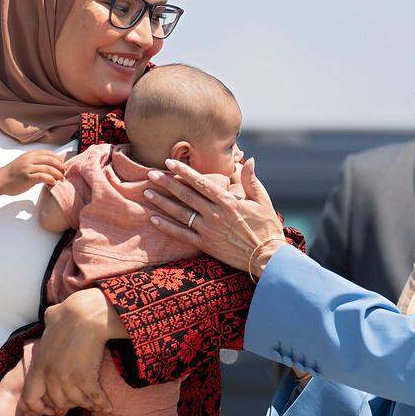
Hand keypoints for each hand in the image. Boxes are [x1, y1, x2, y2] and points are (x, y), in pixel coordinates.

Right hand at [0, 150, 67, 201]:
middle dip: (60, 166)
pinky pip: (42, 177)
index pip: (48, 153)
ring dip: (57, 174)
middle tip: (64, 172)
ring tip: (61, 179)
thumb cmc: (13, 173)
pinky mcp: (26, 178)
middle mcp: (29, 159)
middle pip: (50, 159)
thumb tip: (52, 164)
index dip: (58, 158)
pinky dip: (50, 179)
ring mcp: (27, 168)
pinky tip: (53, 182)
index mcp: (30, 155)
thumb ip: (37, 162)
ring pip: (47, 168)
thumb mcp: (25, 163)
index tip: (63, 165)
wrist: (0, 180)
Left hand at [21, 288, 124, 415]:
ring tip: (94, 404)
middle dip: (69, 404)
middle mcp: (50, 376)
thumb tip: (50, 320)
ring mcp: (67, 379)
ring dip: (86, 404)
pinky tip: (108, 407)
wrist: (86, 314)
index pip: (30, 398)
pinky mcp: (86, 378)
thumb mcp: (49, 320)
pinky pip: (94, 398)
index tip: (51, 408)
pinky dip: (102, 403)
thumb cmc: (69, 312)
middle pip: (58, 403)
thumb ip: (46, 327)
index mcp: (39, 366)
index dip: (40, 407)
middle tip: (77, 402)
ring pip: (76, 402)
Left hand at [144, 157, 284, 274]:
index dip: (183, 171)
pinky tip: (154, 219)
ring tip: (147, 193)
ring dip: (162, 202)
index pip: (201, 182)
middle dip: (166, 183)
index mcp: (228, 201)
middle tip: (150, 174)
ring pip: (180, 213)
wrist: (267, 256)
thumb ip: (251, 180)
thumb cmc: (267, 226)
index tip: (169, 162)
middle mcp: (214, 214)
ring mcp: (208, 230)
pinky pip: (182, 234)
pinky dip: (166, 227)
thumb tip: (248, 159)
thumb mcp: (262, 200)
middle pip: (186, 195)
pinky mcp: (205, 245)